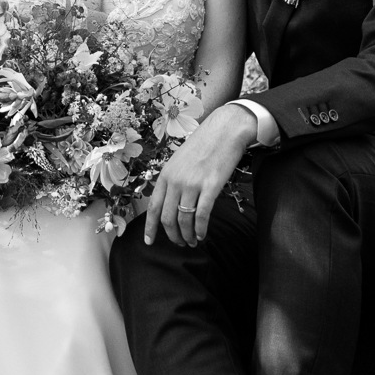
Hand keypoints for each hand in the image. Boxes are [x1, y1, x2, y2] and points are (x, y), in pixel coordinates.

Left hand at [145, 103, 256, 246]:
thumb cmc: (203, 145)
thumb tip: (170, 203)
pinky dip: (201, 229)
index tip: (149, 242)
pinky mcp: (211, 187)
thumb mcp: (179, 161)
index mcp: (165, 175)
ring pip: (185, 220)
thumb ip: (173, 180)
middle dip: (173, 236)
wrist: (225, 130)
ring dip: (188, 236)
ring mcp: (192, 184)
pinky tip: (203, 235)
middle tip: (180, 243)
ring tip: (193, 241)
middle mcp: (176, 181)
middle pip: (168, 218)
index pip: (153, 208)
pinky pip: (202, 215)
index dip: (150, 228)